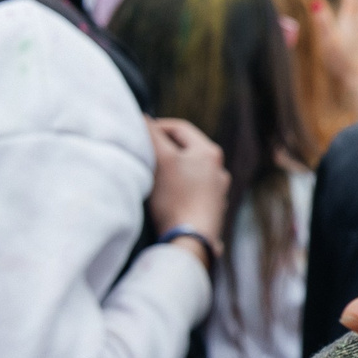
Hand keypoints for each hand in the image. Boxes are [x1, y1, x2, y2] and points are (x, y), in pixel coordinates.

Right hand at [146, 117, 228, 242]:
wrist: (191, 240)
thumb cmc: (175, 198)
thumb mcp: (161, 161)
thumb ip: (152, 136)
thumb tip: (143, 117)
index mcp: (210, 153)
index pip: (179, 128)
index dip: (156, 126)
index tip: (138, 134)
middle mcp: (219, 170)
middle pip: (187, 150)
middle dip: (164, 149)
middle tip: (144, 154)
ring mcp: (218, 192)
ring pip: (190, 172)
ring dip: (172, 171)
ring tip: (153, 177)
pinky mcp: (213, 211)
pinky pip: (193, 192)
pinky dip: (179, 190)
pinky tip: (166, 200)